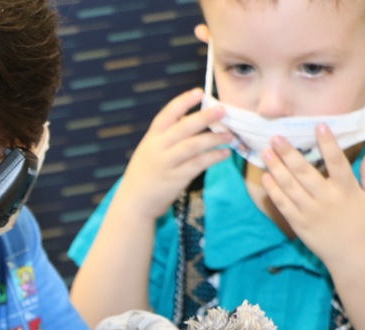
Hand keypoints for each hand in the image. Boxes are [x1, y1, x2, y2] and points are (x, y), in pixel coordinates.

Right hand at [115, 88, 232, 220]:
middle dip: (204, 117)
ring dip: (214, 138)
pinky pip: (199, 164)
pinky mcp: (176, 178)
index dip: (183, 102)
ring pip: (193, 145)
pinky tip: (225, 153)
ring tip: (230, 135)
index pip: (167, 114)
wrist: (134, 202)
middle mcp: (158, 148)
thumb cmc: (145, 174)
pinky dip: (214, 157)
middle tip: (222, 110)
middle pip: (183, 128)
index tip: (200, 92)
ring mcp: (167, 164)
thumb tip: (190, 117)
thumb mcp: (149, 150)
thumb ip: (166, 135)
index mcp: (151, 138)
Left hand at [261, 127, 364, 271]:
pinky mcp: (298, 224)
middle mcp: (326, 200)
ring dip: (276, 168)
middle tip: (276, 137)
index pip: (337, 162)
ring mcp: (310, 212)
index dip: (328, 144)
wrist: (354, 258)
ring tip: (265, 152)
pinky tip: (266, 177)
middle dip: (289, 153)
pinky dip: (273, 191)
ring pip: (289, 187)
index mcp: (347, 191)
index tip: (318, 126)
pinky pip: (283, 205)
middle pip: (305, 173)